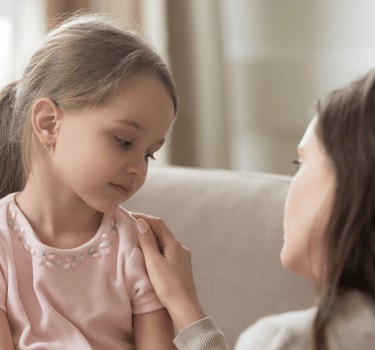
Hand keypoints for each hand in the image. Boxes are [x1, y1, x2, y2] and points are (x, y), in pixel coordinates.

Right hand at [131, 212, 206, 331]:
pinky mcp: (181, 266)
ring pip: (164, 242)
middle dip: (146, 227)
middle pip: (161, 231)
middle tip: (130, 226)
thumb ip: (147, 242)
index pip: (157, 223)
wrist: (185, 307)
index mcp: (174, 244)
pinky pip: (167, 251)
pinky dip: (156, 248)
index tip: (129, 216)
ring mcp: (182, 257)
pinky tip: (150, 255)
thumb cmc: (168, 286)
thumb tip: (141, 222)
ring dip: (151, 238)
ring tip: (136, 239)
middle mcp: (180, 247)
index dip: (143, 217)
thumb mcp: (154, 262)